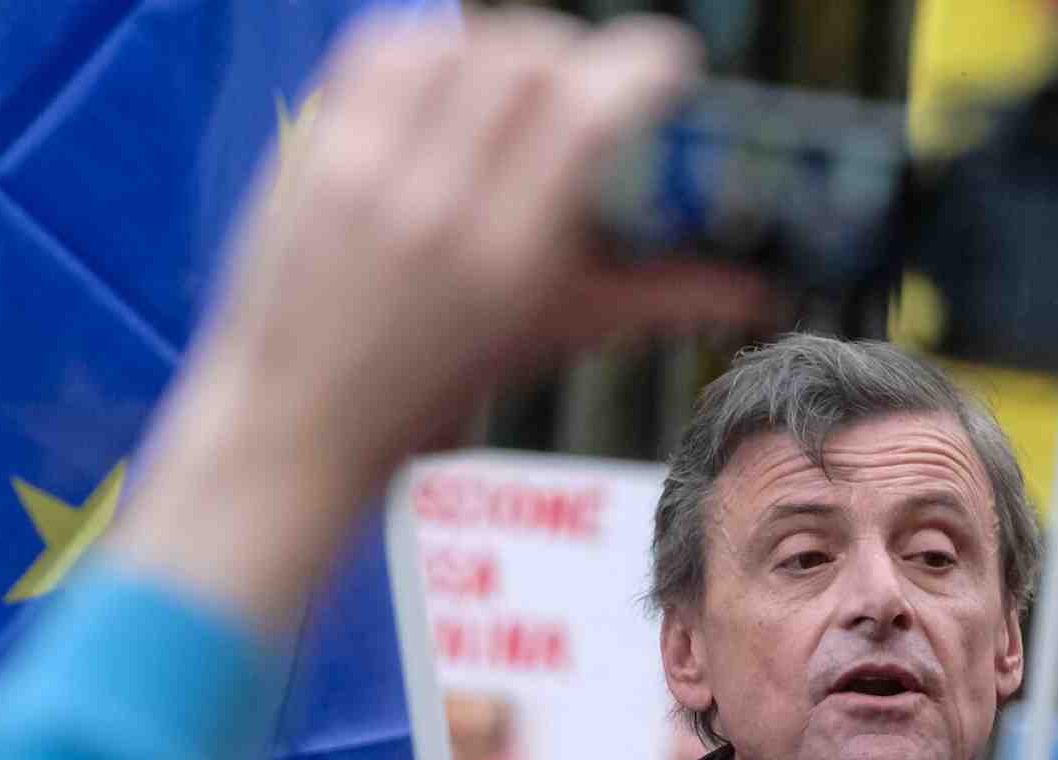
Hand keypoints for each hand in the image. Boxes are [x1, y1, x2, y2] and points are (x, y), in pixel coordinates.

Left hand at [203, 8, 772, 472]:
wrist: (295, 422)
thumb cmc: (431, 391)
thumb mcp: (552, 341)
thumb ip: (661, 299)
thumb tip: (762, 289)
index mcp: (506, 259)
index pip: (586, 109)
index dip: (642, 63)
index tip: (668, 64)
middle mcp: (435, 206)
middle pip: (526, 57)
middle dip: (576, 53)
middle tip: (590, 84)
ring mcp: (365, 172)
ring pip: (458, 40)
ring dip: (506, 43)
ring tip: (521, 81)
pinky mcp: (315, 150)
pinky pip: (384, 47)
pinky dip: (434, 44)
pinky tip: (452, 78)